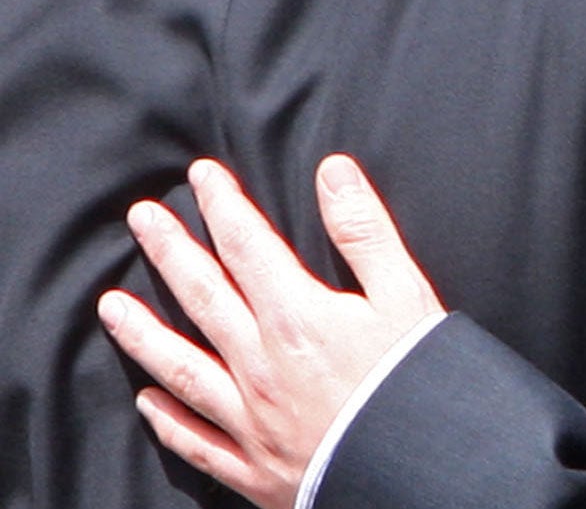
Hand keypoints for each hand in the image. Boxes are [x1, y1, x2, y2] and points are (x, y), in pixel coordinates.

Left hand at [98, 154, 443, 508]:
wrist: (416, 469)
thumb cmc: (414, 379)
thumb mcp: (406, 293)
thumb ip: (365, 231)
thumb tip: (333, 172)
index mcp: (296, 316)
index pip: (247, 246)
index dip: (222, 206)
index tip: (200, 175)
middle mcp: (259, 364)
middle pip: (203, 296)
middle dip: (169, 251)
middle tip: (141, 218)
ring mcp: (249, 418)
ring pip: (181, 367)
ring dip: (143, 333)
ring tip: (111, 306)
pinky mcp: (253, 465)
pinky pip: (196, 439)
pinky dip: (167, 419)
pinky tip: (148, 401)